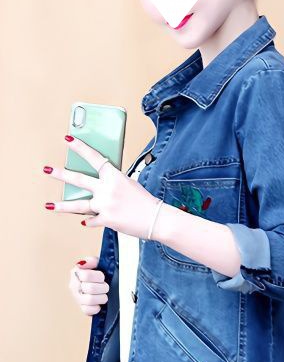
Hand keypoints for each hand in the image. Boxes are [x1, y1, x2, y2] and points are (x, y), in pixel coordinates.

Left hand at [43, 135, 159, 237]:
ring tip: (50, 205)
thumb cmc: (147, 203)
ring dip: (62, 205)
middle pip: (79, 179)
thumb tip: (98, 187)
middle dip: (61, 174)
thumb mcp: (130, 185)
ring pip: (77, 205)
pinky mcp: (106, 220)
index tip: (68, 139)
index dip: (80, 148)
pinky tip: (86, 221)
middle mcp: (107, 189)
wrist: (157, 220)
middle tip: (47, 169)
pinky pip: (92, 220)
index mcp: (115, 177)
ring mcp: (105, 205)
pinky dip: (91, 221)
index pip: (94, 158)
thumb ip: (112, 184)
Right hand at [69, 256, 108, 315]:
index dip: (99, 277)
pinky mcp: (82, 308)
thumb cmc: (102, 272)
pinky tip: (99, 303)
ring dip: (101, 297)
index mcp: (77, 273)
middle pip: (90, 288)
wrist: (106, 283)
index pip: (86, 275)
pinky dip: (97, 308)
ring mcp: (77, 298)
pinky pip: (88, 311)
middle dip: (103, 287)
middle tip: (105, 286)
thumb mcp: (98, 263)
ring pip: (90, 300)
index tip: (102, 277)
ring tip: (104, 294)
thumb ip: (92, 261)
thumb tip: (83, 263)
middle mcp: (74, 286)